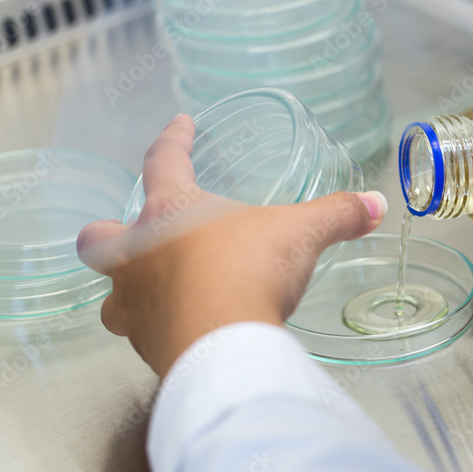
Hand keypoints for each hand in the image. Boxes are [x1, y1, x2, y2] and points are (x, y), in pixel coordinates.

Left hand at [76, 114, 387, 376]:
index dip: (174, 139)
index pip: (163, 160)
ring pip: (112, 297)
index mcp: (168, 212)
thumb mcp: (300, 234)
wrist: (224, 346)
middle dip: (109, 234)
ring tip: (157, 296)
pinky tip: (186, 332)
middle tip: (129, 235)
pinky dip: (160, 331)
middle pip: (99, 236)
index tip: (180, 124)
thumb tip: (372, 205)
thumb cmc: (247, 272)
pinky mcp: (147, 347)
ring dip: (128, 294)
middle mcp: (136, 256)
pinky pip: (144, 336)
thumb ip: (335, 215)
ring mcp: (135, 305)